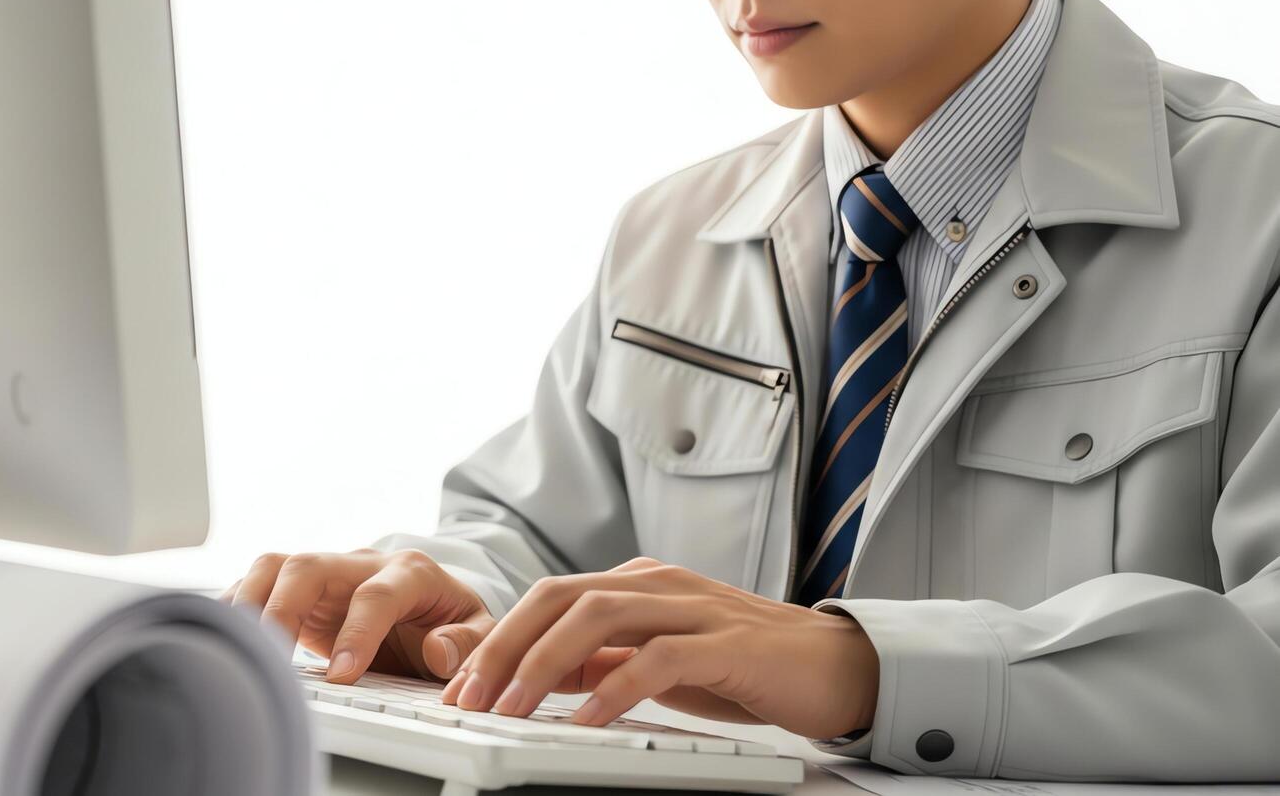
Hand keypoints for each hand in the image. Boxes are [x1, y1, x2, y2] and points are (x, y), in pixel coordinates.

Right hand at [218, 548, 495, 683]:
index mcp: (410, 571)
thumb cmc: (452, 621)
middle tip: (274, 655)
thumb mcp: (480, 632)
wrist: (434, 605)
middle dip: (285, 608)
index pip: (376, 594)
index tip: (343, 675)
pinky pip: (259, 584)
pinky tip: (226, 636)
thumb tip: (438, 650)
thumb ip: (467, 642)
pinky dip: (238, 607)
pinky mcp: (300, 588)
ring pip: (277, 566)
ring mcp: (327, 572)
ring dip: (251, 601)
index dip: (358, 633)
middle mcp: (361, 563)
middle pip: (310, 566)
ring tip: (239, 643)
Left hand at [439, 556, 877, 739]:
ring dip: (544, 664)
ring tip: (513, 709)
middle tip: (470, 697)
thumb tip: (543, 675)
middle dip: (504, 647)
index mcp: (635, 583)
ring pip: (596, 617)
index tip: (462, 686)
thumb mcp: (660, 660)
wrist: (838, 666)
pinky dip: (615, 686)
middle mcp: (656, 584)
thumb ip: (607, 658)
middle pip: (558, 598)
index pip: (547, 598)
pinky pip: (657, 658)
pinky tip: (588, 717)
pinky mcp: (726, 643)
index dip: (497, 638)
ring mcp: (691, 608)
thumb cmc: (747, 665)